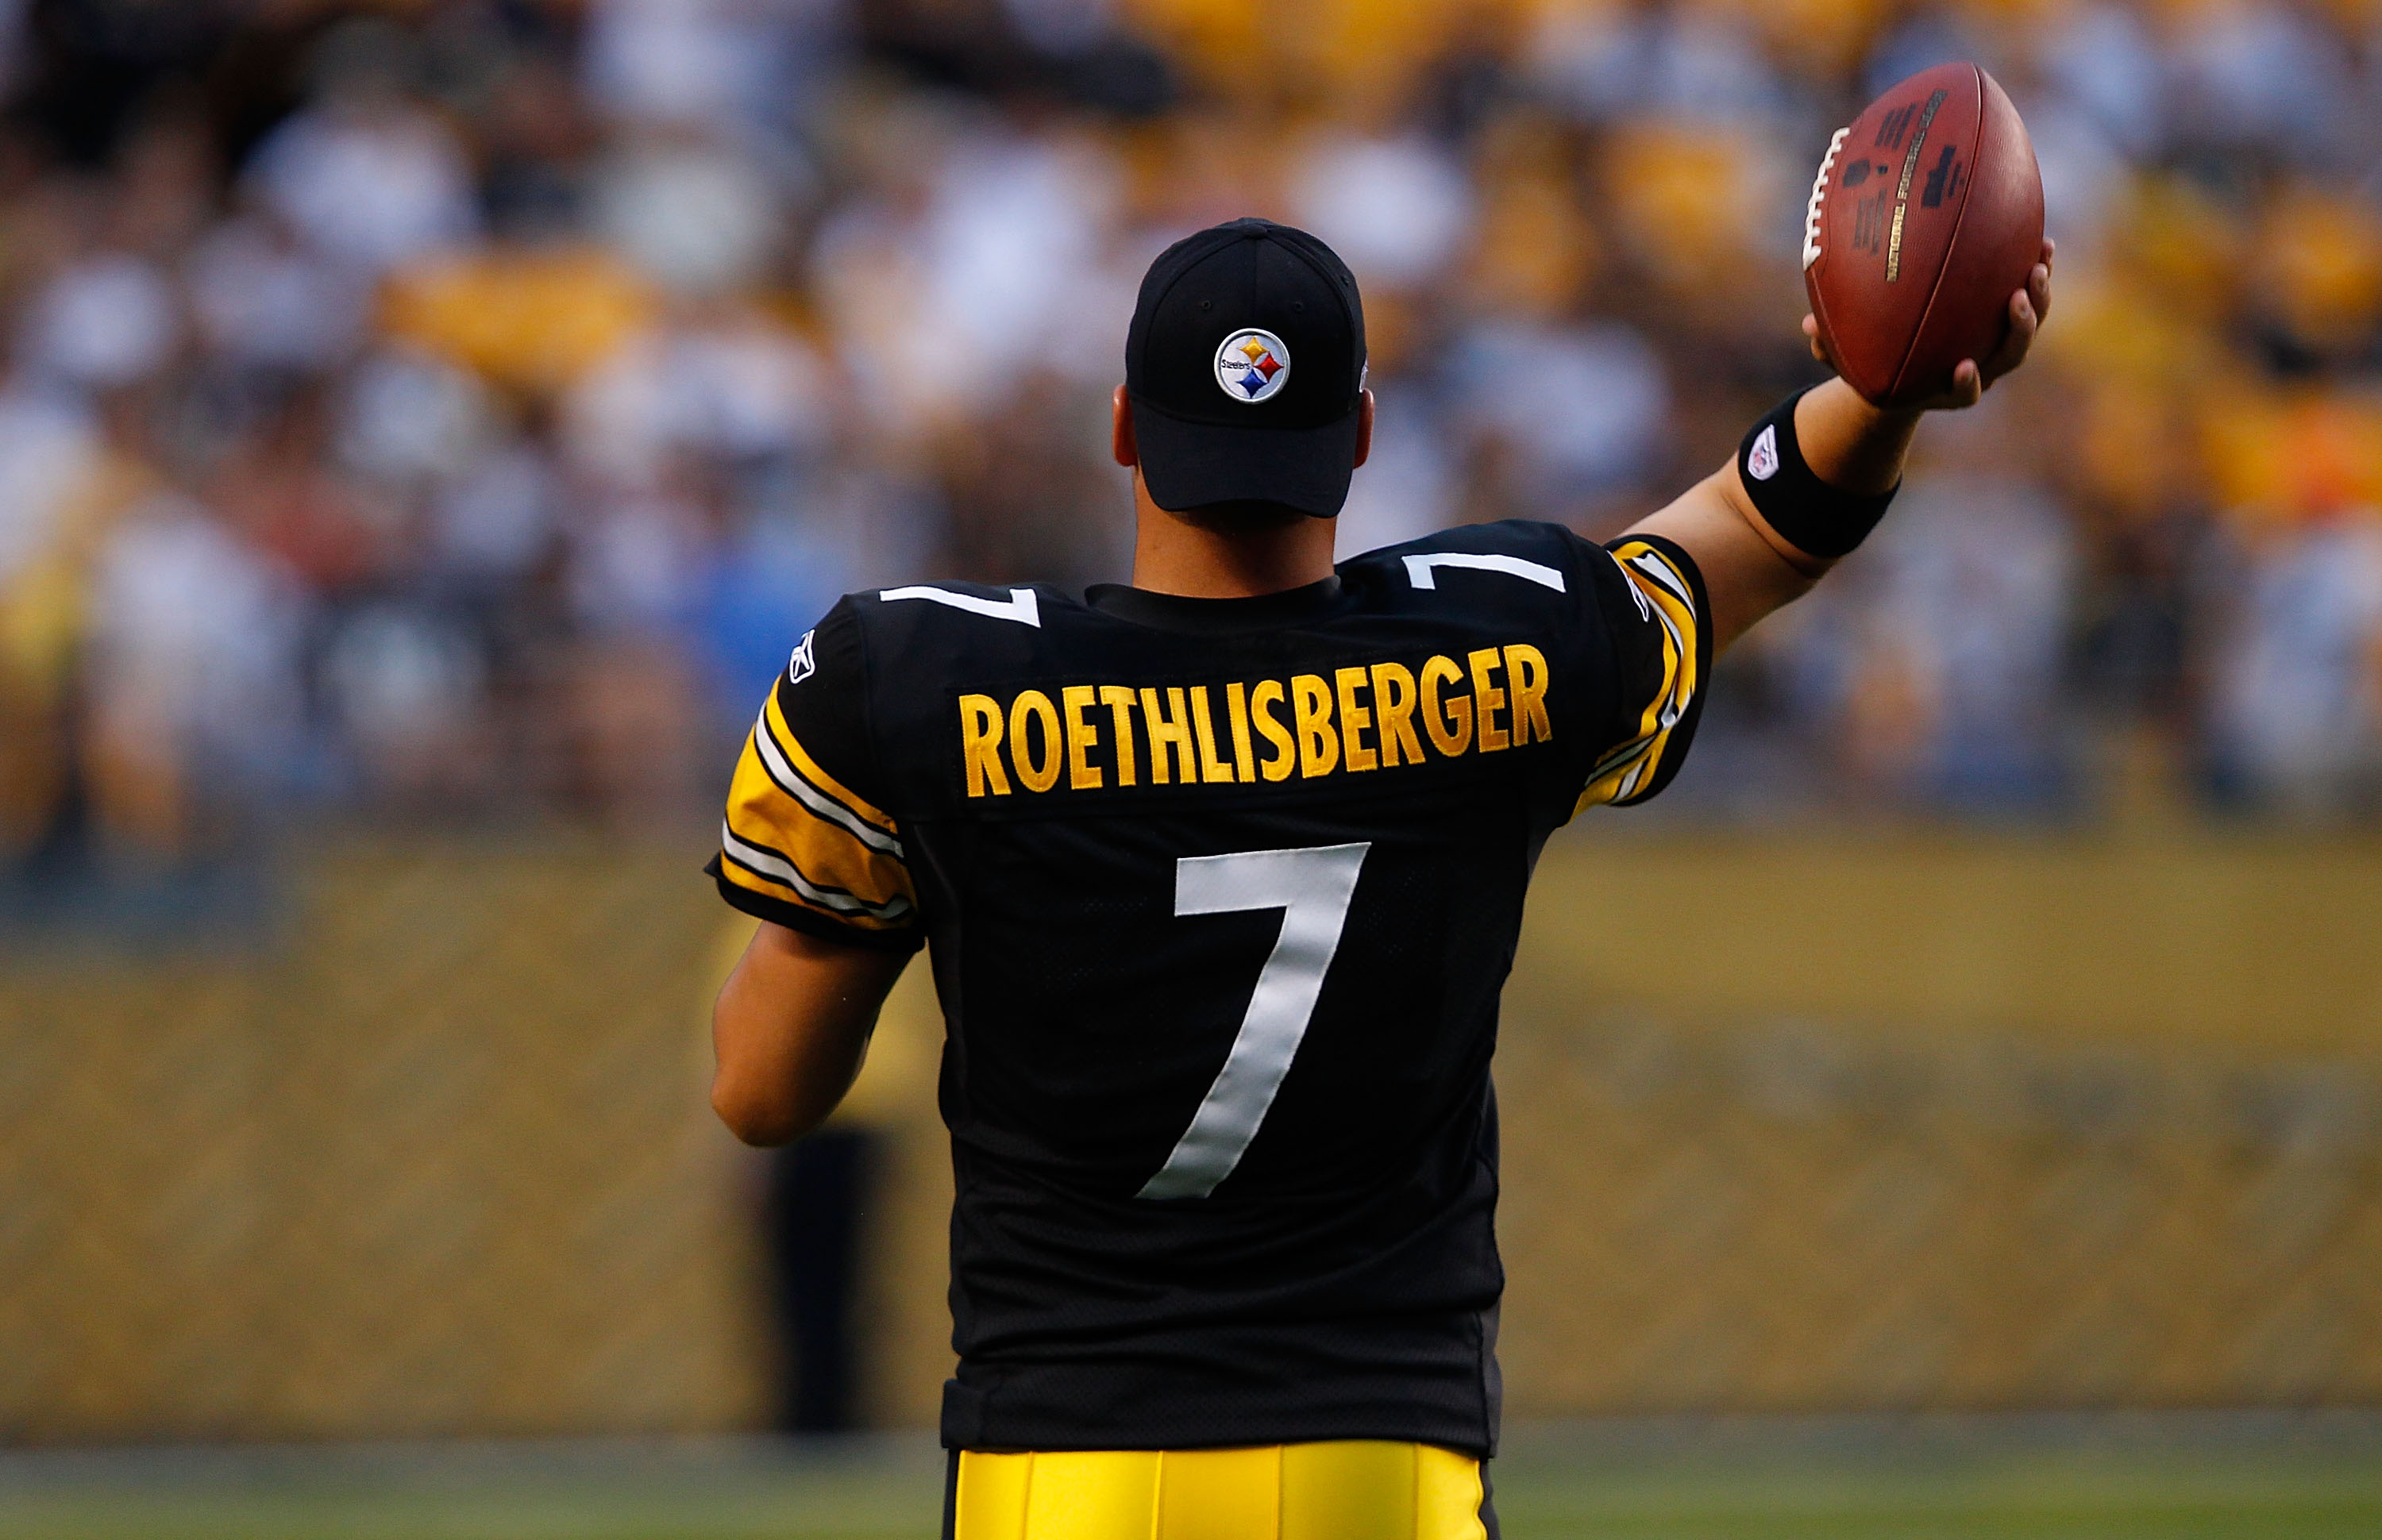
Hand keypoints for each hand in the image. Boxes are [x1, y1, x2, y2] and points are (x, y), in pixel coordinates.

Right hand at [1801, 236, 2055, 411]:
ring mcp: (1997, 345)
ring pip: (2029, 327)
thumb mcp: (1850, 361)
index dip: (1967, 385)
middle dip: (2021, 329)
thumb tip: (1808, 326)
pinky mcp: (2007, 320)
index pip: (1964, 394)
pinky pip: (2029, 296)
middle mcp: (1981, 370)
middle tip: (2016, 299)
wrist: (1909, 370)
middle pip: (2011, 355)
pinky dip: (2036, 271)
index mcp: (1946, 388)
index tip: (1964, 368)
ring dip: (2039, 297)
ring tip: (2039, 262)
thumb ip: (1832, 349)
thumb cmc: (1876, 364)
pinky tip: (2040, 241)